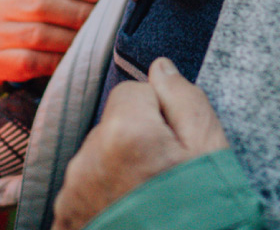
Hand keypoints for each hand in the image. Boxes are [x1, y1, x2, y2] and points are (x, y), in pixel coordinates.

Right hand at [0, 0, 104, 86]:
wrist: (5, 53)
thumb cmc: (40, 18)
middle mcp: (0, 3)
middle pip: (40, 4)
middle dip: (76, 13)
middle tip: (99, 21)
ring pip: (36, 34)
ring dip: (69, 39)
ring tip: (90, 41)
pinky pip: (29, 60)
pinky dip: (56, 60)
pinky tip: (72, 59)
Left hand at [52, 59, 230, 229]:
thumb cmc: (205, 214)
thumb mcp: (212, 153)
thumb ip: (185, 100)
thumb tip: (160, 67)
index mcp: (124, 133)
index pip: (133, 91)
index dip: (160, 112)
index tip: (177, 144)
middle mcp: (87, 159)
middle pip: (112, 127)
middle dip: (137, 143)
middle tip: (168, 179)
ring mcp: (72, 196)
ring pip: (97, 162)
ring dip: (119, 173)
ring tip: (152, 204)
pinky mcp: (67, 223)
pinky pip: (84, 195)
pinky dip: (103, 203)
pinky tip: (132, 220)